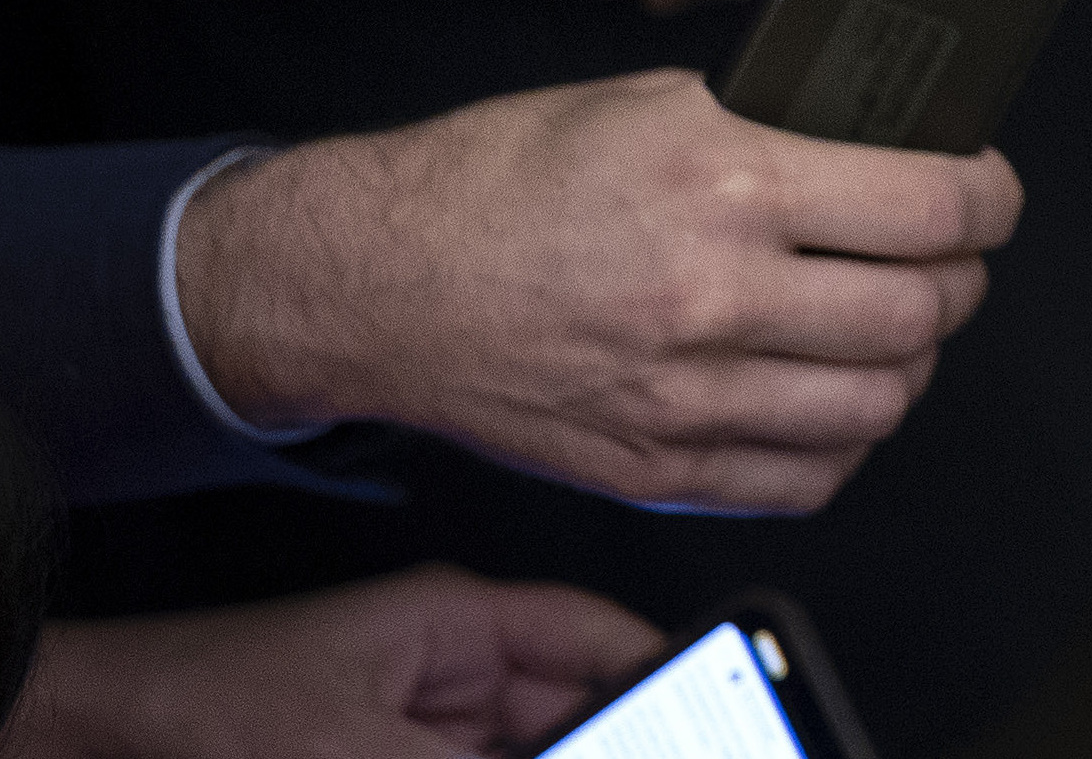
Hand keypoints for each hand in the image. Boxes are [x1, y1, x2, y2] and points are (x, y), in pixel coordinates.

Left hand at [15, 572, 662, 758]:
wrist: (94, 736)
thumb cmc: (200, 703)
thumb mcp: (348, 745)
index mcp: (458, 625)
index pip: (597, 636)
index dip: (666, 667)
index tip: (718, 699)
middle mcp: (449, 677)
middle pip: (567, 715)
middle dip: (612, 735)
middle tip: (667, 746)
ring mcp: (419, 732)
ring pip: (525, 752)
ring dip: (563, 756)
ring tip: (619, 755)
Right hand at [175, 71, 1017, 511]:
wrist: (378, 280)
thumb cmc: (509, 177)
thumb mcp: (657, 103)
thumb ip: (778, 129)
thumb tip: (886, 144)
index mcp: (726, 181)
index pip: (932, 206)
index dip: (990, 198)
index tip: (990, 192)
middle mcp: (713, 295)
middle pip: (921, 310)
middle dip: (960, 278)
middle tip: (949, 254)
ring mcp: (684, 392)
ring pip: (878, 402)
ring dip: (911, 361)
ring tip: (895, 322)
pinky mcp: (652, 464)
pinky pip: (804, 476)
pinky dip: (844, 439)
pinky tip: (831, 394)